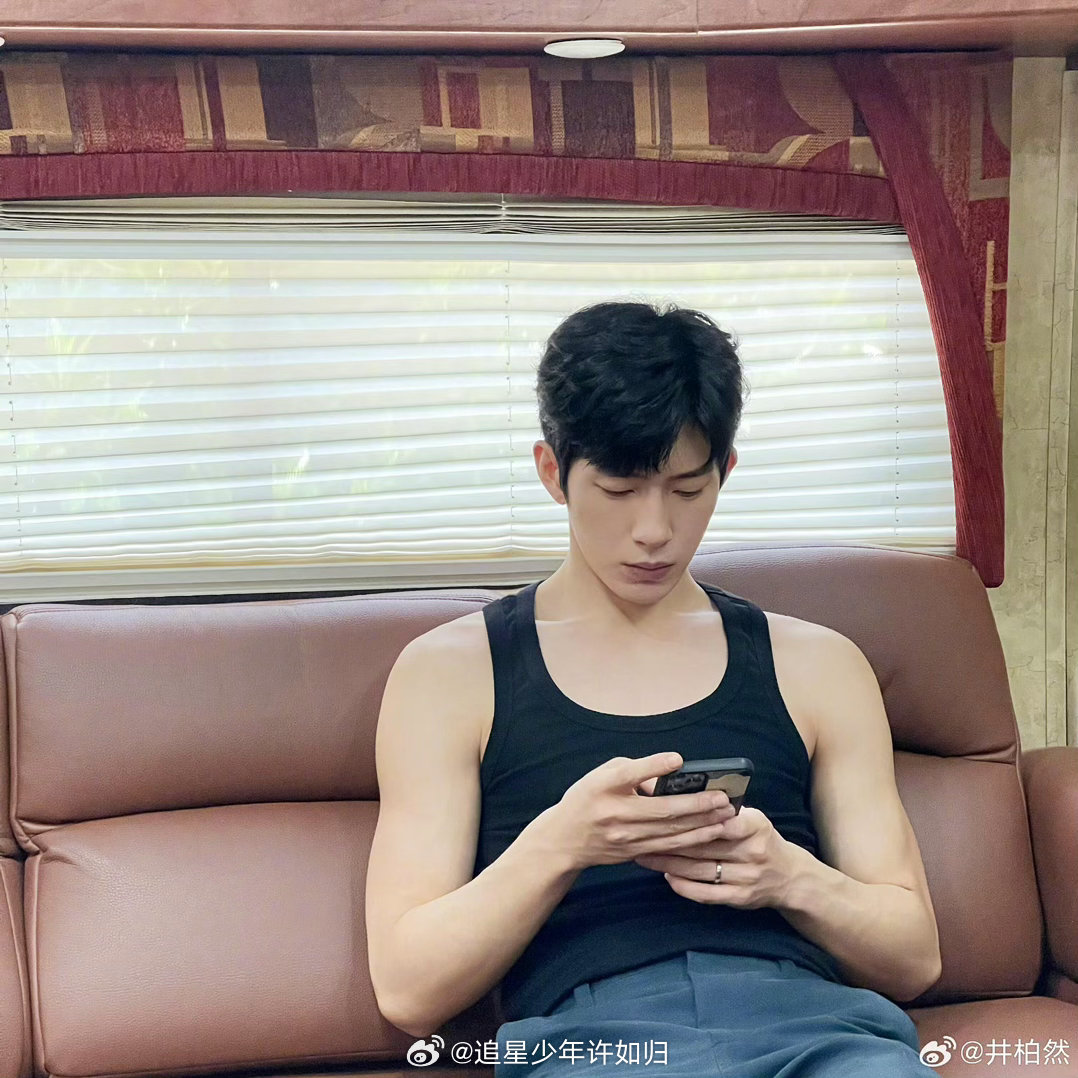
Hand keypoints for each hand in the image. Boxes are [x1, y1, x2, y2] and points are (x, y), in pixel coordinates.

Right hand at [539, 752, 735, 871]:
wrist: (564, 840)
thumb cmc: (587, 798)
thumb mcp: (602, 775)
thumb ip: (634, 771)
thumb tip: (672, 773)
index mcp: (603, 787)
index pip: (630, 774)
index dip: (654, 766)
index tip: (678, 759)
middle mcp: (615, 813)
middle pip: (662, 809)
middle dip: (698, 804)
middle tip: (723, 797)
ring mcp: (625, 837)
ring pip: (671, 831)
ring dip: (702, 823)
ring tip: (726, 814)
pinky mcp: (633, 852)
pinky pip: (669, 847)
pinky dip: (693, 839)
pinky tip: (711, 832)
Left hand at [634, 805, 803, 909]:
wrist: (789, 877)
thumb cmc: (761, 839)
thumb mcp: (752, 817)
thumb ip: (724, 810)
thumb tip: (685, 795)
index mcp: (755, 826)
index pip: (722, 821)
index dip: (693, 818)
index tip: (665, 812)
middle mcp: (753, 853)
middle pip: (704, 845)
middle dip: (670, 839)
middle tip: (642, 833)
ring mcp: (746, 878)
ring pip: (700, 869)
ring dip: (669, 863)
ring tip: (644, 854)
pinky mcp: (740, 898)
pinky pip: (706, 893)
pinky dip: (683, 885)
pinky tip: (666, 875)